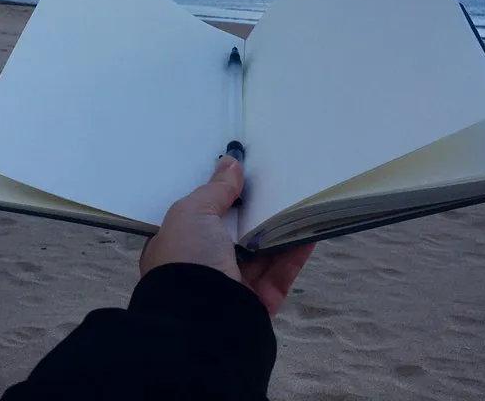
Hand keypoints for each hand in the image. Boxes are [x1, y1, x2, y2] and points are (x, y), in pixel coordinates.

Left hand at [140, 156, 313, 314]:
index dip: (218, 198)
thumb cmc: (187, 260)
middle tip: (275, 185)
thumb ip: (215, 189)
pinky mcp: (260, 303)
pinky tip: (309, 230)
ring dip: (278, 229)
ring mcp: (231, 288)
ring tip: (298, 202)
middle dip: (252, 212)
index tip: (240, 178)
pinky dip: (295, 252)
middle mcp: (202, 269)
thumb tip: (230, 164)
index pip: (199, 218)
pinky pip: (281, 273)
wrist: (202, 320)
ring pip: (261, 254)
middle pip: (233, 235)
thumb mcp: (192, 213)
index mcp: (176, 249)